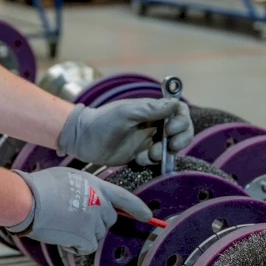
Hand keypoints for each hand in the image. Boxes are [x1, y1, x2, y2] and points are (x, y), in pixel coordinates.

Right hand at [6, 168, 152, 253]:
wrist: (29, 199)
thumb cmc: (42, 186)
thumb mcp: (70, 178)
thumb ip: (86, 188)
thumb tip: (89, 200)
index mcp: (97, 185)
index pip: (124, 197)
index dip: (137, 207)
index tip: (148, 216)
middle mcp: (100, 202)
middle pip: (109, 220)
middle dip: (96, 223)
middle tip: (74, 218)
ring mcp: (94, 220)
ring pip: (97, 235)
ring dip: (84, 234)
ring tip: (63, 223)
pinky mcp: (86, 236)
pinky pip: (88, 247)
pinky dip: (77, 246)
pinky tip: (62, 236)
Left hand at [57, 99, 193, 165]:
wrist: (83, 140)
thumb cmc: (102, 121)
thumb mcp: (126, 113)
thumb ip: (150, 109)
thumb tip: (175, 103)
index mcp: (151, 109)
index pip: (178, 110)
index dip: (182, 120)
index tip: (171, 129)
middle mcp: (154, 123)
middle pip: (181, 130)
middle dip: (180, 139)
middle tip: (169, 146)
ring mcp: (149, 139)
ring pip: (171, 146)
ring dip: (164, 152)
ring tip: (148, 155)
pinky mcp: (142, 154)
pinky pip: (158, 159)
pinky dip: (153, 161)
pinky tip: (138, 160)